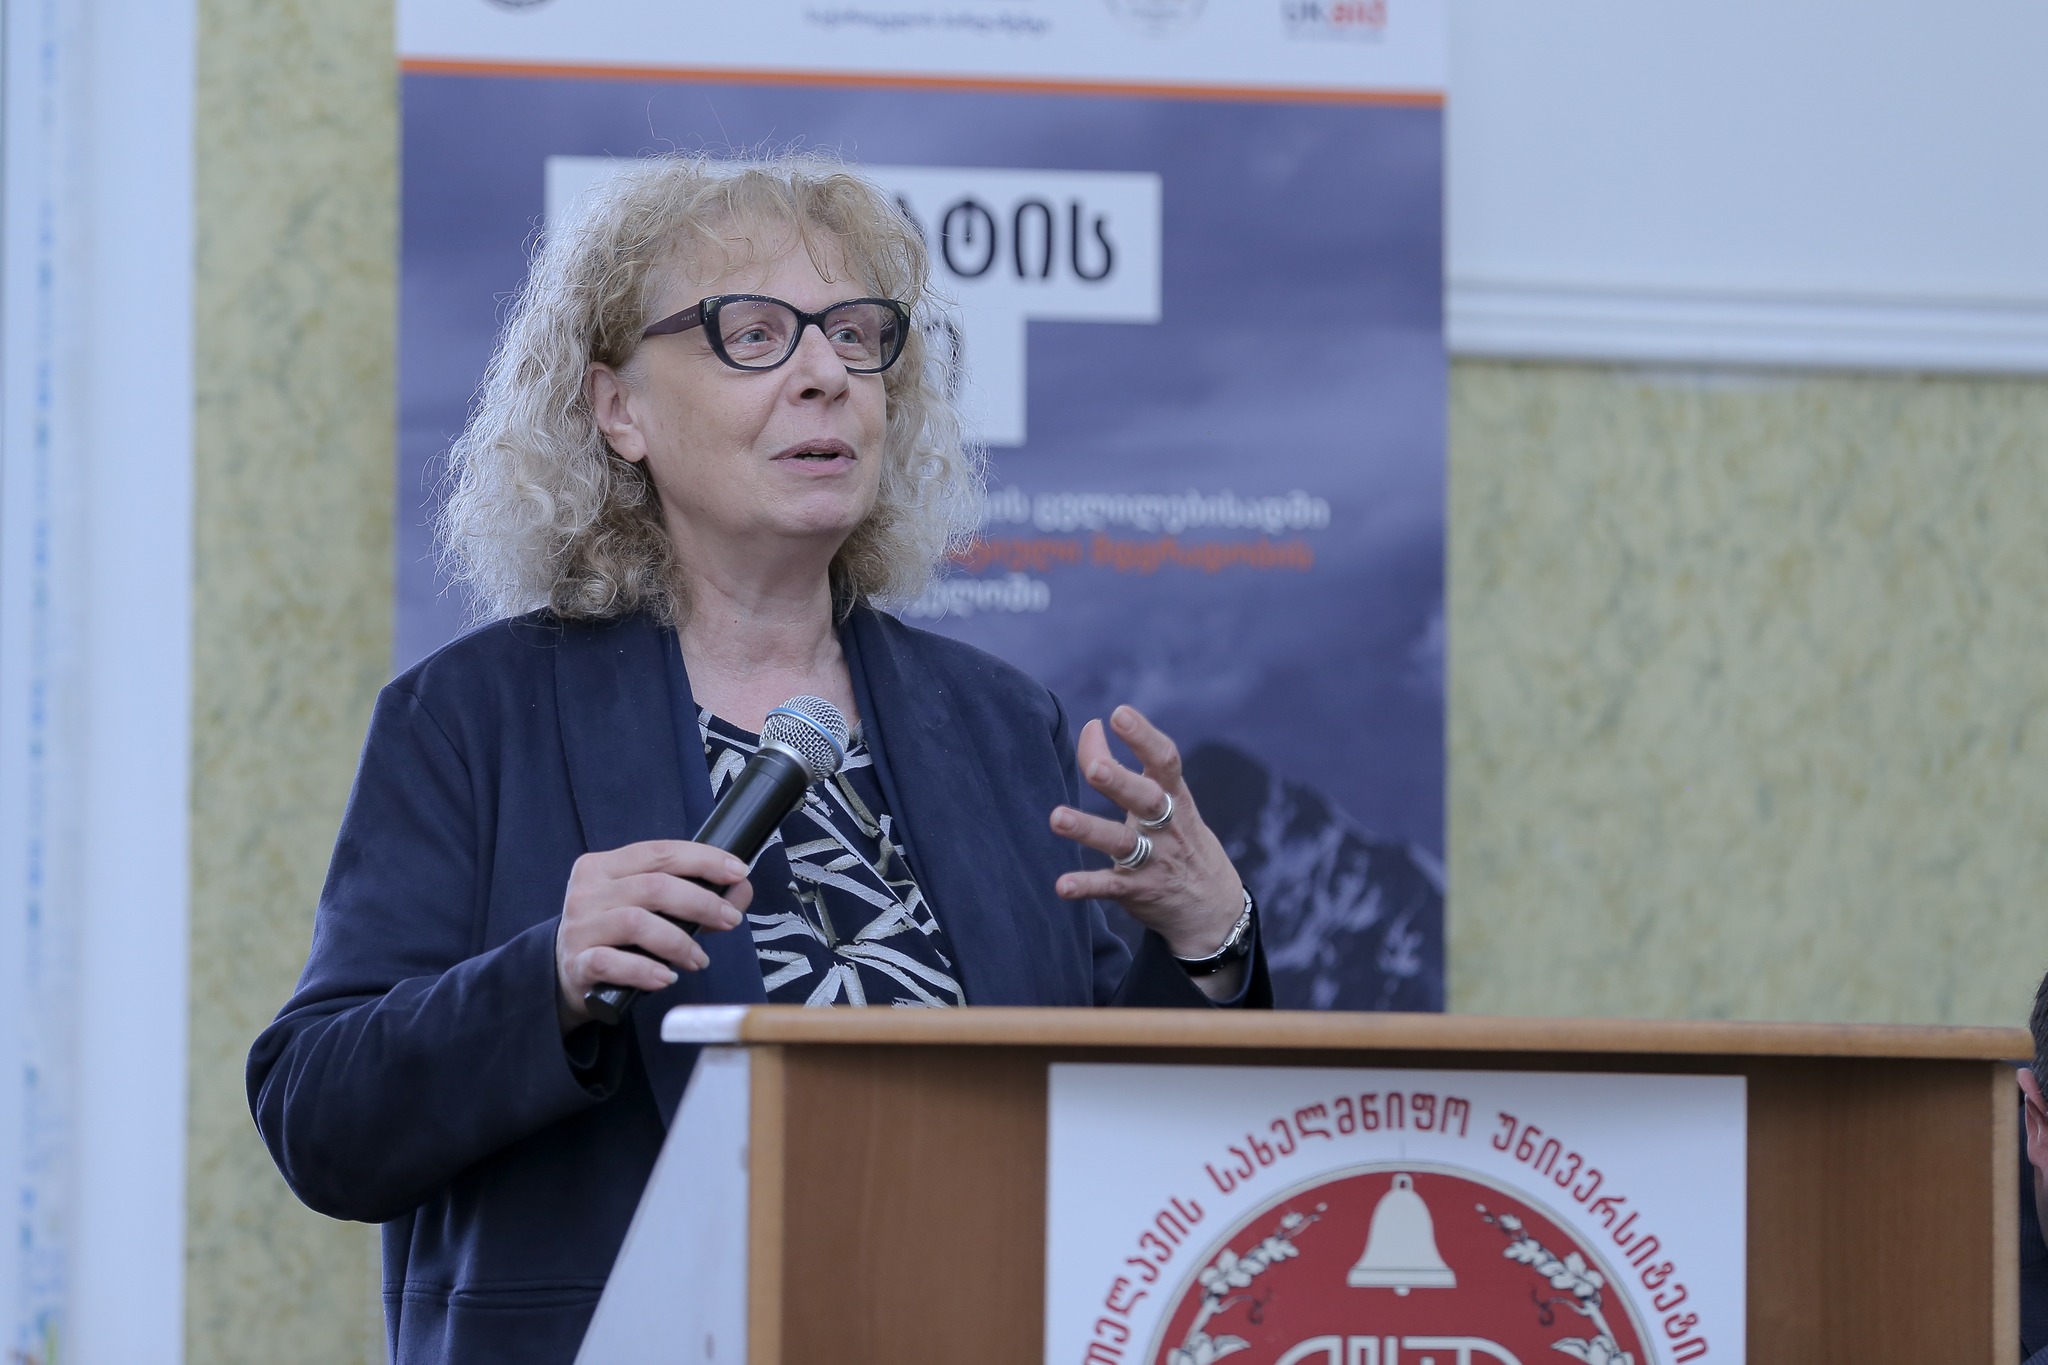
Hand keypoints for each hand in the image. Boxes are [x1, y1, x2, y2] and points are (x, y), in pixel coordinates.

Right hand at [554, 840, 753, 1031]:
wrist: (567, 974)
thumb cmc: (617, 934)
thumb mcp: (649, 907)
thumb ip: (694, 894)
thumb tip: (741, 889)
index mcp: (604, 865)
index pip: (659, 852)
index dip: (703, 859)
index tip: (738, 871)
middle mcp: (587, 891)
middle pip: (655, 886)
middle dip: (702, 902)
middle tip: (730, 921)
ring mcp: (579, 927)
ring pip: (637, 923)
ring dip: (680, 942)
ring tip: (699, 960)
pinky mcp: (576, 964)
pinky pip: (612, 962)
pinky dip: (645, 970)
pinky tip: (666, 977)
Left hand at [1049, 705, 1243, 960]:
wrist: (1213, 906)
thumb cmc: (1179, 837)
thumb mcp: (1166, 801)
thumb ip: (1125, 766)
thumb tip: (1090, 727)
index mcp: (1176, 797)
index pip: (1165, 761)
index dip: (1144, 737)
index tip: (1119, 714)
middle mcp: (1167, 826)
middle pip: (1146, 799)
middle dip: (1121, 781)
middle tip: (1095, 767)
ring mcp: (1155, 860)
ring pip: (1121, 843)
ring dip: (1088, 829)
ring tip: (1057, 818)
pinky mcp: (1138, 890)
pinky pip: (1110, 886)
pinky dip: (1086, 885)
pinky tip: (1062, 886)